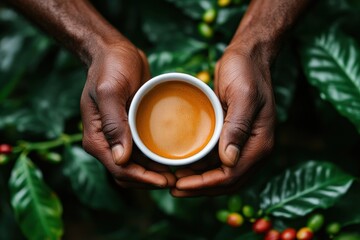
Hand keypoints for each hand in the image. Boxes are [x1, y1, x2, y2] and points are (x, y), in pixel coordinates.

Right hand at [80, 40, 175, 187]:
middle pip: (128, 173)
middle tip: (177, 179)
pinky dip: (156, 159)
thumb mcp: (110, 92)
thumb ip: (113, 124)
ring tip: (179, 171)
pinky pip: (143, 151)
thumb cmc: (109, 67)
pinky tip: (173, 156)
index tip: (166, 181)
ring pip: (137, 166)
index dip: (143, 179)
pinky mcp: (131, 129)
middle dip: (151, 180)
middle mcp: (106, 142)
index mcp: (97, 138)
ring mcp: (119, 137)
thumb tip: (121, 159)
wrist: (114, 52)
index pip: (120, 169)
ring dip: (156, 172)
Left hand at [172, 47, 275, 196]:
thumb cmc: (246, 71)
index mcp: (260, 143)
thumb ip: (238, 127)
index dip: (205, 184)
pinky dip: (202, 166)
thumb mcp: (242, 95)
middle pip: (226, 180)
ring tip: (174, 179)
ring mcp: (244, 143)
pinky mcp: (233, 135)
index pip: (231, 175)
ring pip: (221, 172)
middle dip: (200, 187)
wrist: (248, 56)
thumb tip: (229, 161)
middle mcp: (254, 148)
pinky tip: (185, 164)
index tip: (179, 185)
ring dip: (199, 180)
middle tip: (173, 188)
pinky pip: (218, 159)